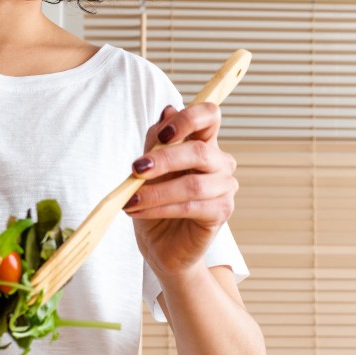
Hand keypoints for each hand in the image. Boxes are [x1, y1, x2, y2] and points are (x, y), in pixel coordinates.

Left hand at [125, 103, 238, 279]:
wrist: (161, 244)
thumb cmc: (156, 202)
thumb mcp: (148, 168)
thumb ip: (156, 142)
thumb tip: (167, 110)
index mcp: (204, 143)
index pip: (210, 116)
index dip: (188, 118)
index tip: (161, 135)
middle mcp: (220, 163)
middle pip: (199, 151)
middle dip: (163, 159)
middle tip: (135, 169)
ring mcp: (225, 188)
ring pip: (193, 184)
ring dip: (156, 192)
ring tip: (130, 199)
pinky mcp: (221, 213)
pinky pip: (190, 207)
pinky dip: (160, 208)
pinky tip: (138, 211)